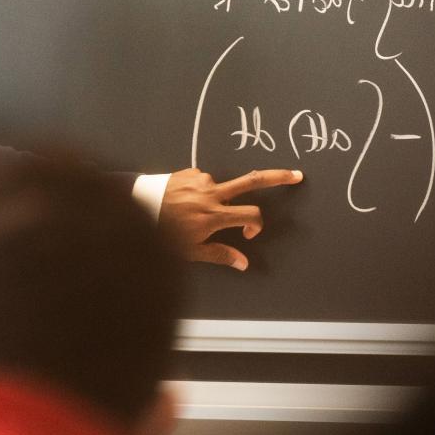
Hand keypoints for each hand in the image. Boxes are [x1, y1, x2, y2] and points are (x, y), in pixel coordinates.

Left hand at [158, 168, 302, 270]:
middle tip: (297, 174)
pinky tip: (184, 201)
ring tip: (191, 211)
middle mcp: (211, 194)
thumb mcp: (190, 251)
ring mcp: (201, 180)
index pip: (252, 215)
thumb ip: (220, 254)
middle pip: (252, 181)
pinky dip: (201, 191)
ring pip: (221, 188)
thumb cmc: (164, 233)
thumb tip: (244, 264)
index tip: (248, 233)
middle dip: (277, 176)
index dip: (256, 225)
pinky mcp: (191, 171)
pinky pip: (204, 182)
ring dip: (217, 199)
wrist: (137, 206)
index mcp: (213, 215)